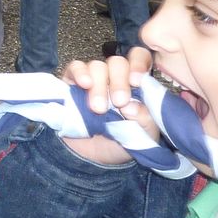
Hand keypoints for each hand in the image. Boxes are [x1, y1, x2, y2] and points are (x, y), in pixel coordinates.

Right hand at [59, 46, 158, 164]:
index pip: (140, 58)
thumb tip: (132, 106)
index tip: (137, 81)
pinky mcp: (72, 81)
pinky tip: (83, 84)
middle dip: (119, 81)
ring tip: (98, 109)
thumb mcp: (143, 136)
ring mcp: (93, 78)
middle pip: (118, 62)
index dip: (139, 64)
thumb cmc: (121, 142)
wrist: (92, 158)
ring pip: (97, 66)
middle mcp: (114, 76)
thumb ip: (145, 120)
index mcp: (136, 83)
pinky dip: (80, 73)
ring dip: (99, 85)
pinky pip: (75, 68)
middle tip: (119, 102)